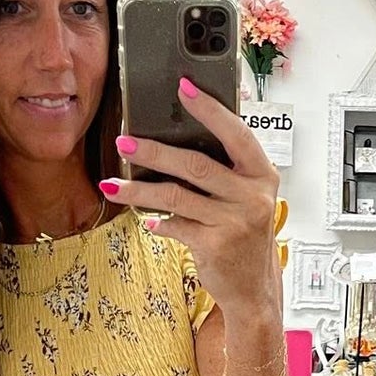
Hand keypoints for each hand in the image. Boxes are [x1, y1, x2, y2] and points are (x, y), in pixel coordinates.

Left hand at [102, 78, 280, 320]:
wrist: (255, 289)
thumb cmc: (246, 237)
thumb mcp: (248, 198)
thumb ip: (226, 170)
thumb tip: (181, 138)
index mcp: (262, 175)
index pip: (235, 133)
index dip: (209, 109)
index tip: (183, 87)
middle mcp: (253, 197)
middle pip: (196, 164)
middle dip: (154, 152)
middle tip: (125, 143)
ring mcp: (234, 223)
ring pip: (177, 196)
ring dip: (139, 191)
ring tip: (113, 185)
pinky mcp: (215, 246)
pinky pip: (176, 225)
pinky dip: (157, 222)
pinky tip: (147, 221)